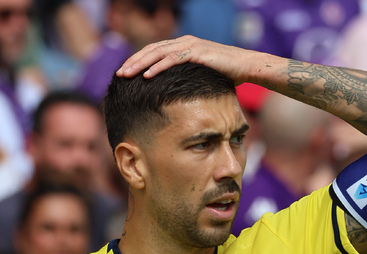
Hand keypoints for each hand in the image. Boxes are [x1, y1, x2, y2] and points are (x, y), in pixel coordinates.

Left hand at [116, 35, 262, 84]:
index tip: (126, 74)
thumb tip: (179, 97)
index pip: (155, 52)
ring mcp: (190, 45)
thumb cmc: (228, 76)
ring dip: (140, 64)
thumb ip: (188, 82)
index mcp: (183, 47)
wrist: (248, 67)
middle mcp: (184, 42)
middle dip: (133, 62)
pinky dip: (157, 66)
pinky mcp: (196, 52)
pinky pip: (172, 59)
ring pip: (158, 53)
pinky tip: (146, 75)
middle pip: (152, 50)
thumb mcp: (202, 79)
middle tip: (119, 74)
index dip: (139, 62)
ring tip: (126, 74)